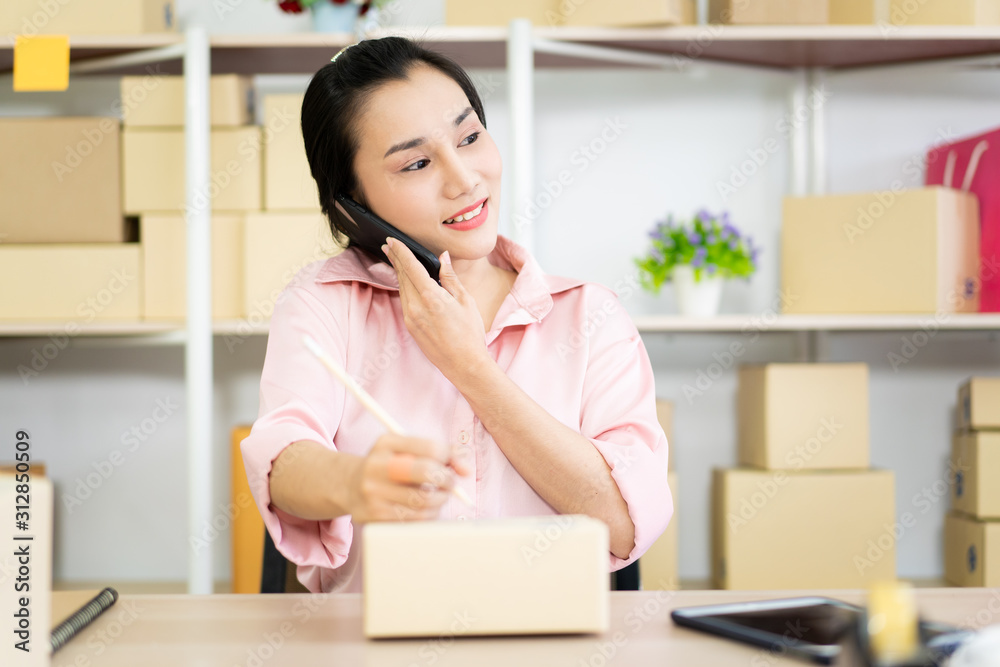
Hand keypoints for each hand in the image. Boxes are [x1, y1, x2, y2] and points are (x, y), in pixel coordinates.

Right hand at [346, 433, 470, 522]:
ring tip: (437, 496)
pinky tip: (423, 509)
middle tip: (449, 484)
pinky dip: (427, 515)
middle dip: (447, 480)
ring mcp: (373, 493)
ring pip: (424, 501)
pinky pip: (413, 520)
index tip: (452, 465)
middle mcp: (376, 466)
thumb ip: (442, 451)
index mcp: (386, 443)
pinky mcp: (374, 517)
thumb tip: (466, 469)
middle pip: (427, 474)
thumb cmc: (390, 465)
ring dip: (439, 501)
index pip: (431, 448)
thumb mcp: (408, 449)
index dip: (449, 458)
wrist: (348, 485)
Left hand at [382, 237, 490, 381]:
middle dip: (396, 259)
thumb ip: (450, 277)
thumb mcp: (465, 300)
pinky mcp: (410, 327)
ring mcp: (411, 318)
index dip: (401, 252)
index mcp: (431, 297)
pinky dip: (403, 288)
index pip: (411, 267)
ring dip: (398, 273)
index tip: (393, 241)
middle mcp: (416, 307)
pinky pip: (404, 301)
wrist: (464, 364)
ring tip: (395, 260)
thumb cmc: (470, 333)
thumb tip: (443, 257)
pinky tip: (405, 282)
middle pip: (402, 277)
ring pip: (401, 289)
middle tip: (389, 246)